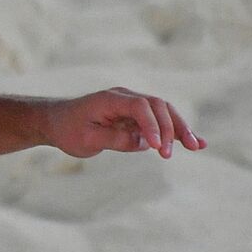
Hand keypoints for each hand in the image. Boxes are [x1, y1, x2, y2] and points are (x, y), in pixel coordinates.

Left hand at [43, 87, 206, 158]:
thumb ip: (114, 139)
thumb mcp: (86, 139)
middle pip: (158, 106)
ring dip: (180, 129)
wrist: (56, 122)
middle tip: (171, 153)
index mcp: (110, 99)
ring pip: (164, 112)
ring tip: (196, 146)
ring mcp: (132, 106)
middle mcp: (125, 98)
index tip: (157, 147)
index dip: (152, 125)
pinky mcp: (136, 117)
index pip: (139, 107)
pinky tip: (196, 144)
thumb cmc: (67, 130)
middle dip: (171, 128)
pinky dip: (176, 132)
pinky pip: (160, 122)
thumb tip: (144, 143)